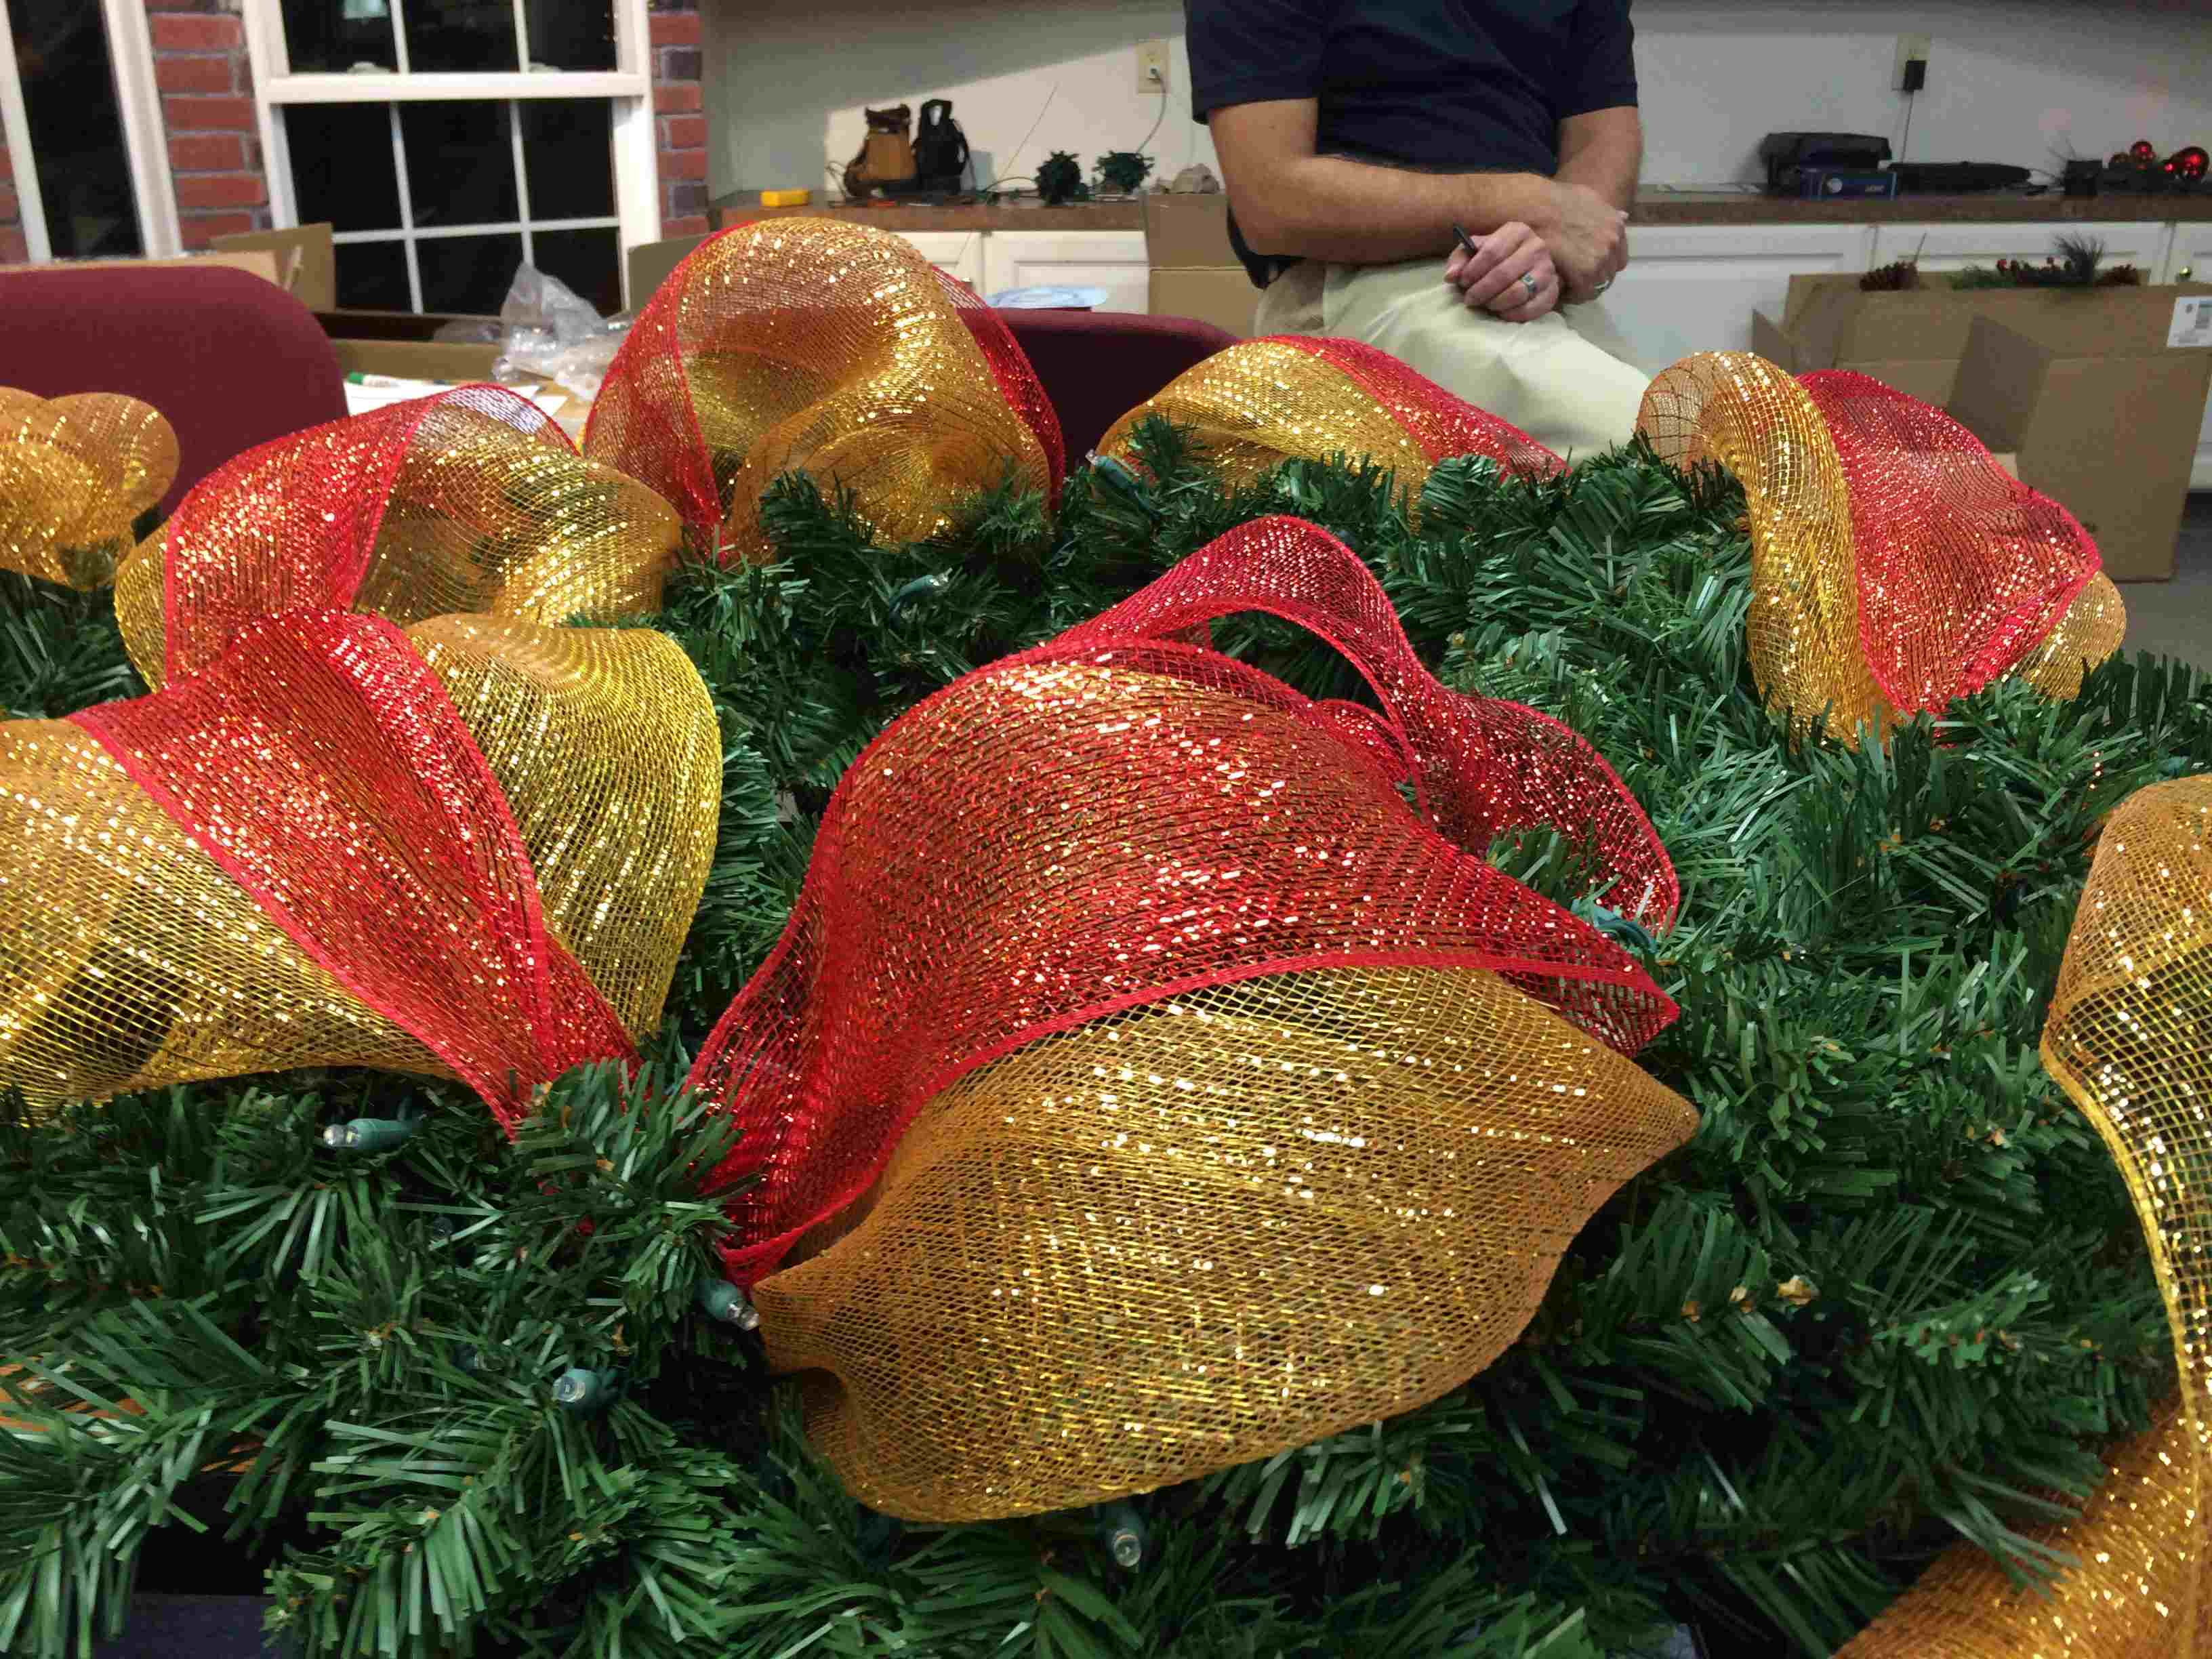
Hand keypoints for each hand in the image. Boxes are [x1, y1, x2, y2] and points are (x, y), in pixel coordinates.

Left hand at [1444, 222, 1559, 323]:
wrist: (1527, 265)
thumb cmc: (1496, 257)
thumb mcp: (1475, 251)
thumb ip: (1460, 259)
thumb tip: (1451, 276)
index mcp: (1517, 231)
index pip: (1492, 251)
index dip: (1473, 270)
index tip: (1462, 282)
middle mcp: (1537, 247)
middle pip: (1504, 273)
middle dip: (1482, 290)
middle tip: (1470, 299)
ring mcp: (1547, 270)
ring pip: (1519, 292)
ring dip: (1496, 303)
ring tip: (1486, 304)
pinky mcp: (1552, 291)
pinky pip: (1532, 308)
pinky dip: (1512, 314)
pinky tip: (1501, 312)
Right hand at [1536, 181, 1628, 300]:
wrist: (1536, 207)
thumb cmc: (1555, 199)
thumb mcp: (1589, 198)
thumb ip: (1607, 212)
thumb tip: (1624, 216)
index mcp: (1616, 225)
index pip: (1618, 258)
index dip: (1603, 266)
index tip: (1588, 268)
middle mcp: (1612, 241)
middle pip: (1609, 274)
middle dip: (1594, 278)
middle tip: (1575, 280)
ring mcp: (1600, 257)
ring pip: (1597, 285)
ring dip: (1584, 288)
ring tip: (1568, 286)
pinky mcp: (1585, 272)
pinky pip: (1583, 293)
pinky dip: (1573, 295)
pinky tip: (1562, 290)